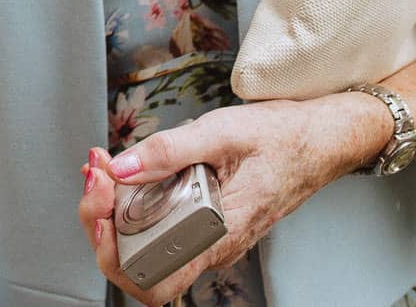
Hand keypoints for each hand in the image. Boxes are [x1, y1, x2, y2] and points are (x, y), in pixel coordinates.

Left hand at [77, 94, 385, 303]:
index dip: (113, 253)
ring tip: (102, 166)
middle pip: (135, 262)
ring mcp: (206, 236)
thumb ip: (167, 151)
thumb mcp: (221, 132)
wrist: (319, 138)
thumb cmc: (281, 138)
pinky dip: (129, 201)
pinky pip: (157, 224)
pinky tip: (121, 172)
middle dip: (100, 219)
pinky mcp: (202, 220)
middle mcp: (210, 246)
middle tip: (96, 173)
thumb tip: (120, 167)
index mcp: (218, 236)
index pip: (153, 281)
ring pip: (142, 244)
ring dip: (110, 208)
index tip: (103, 205)